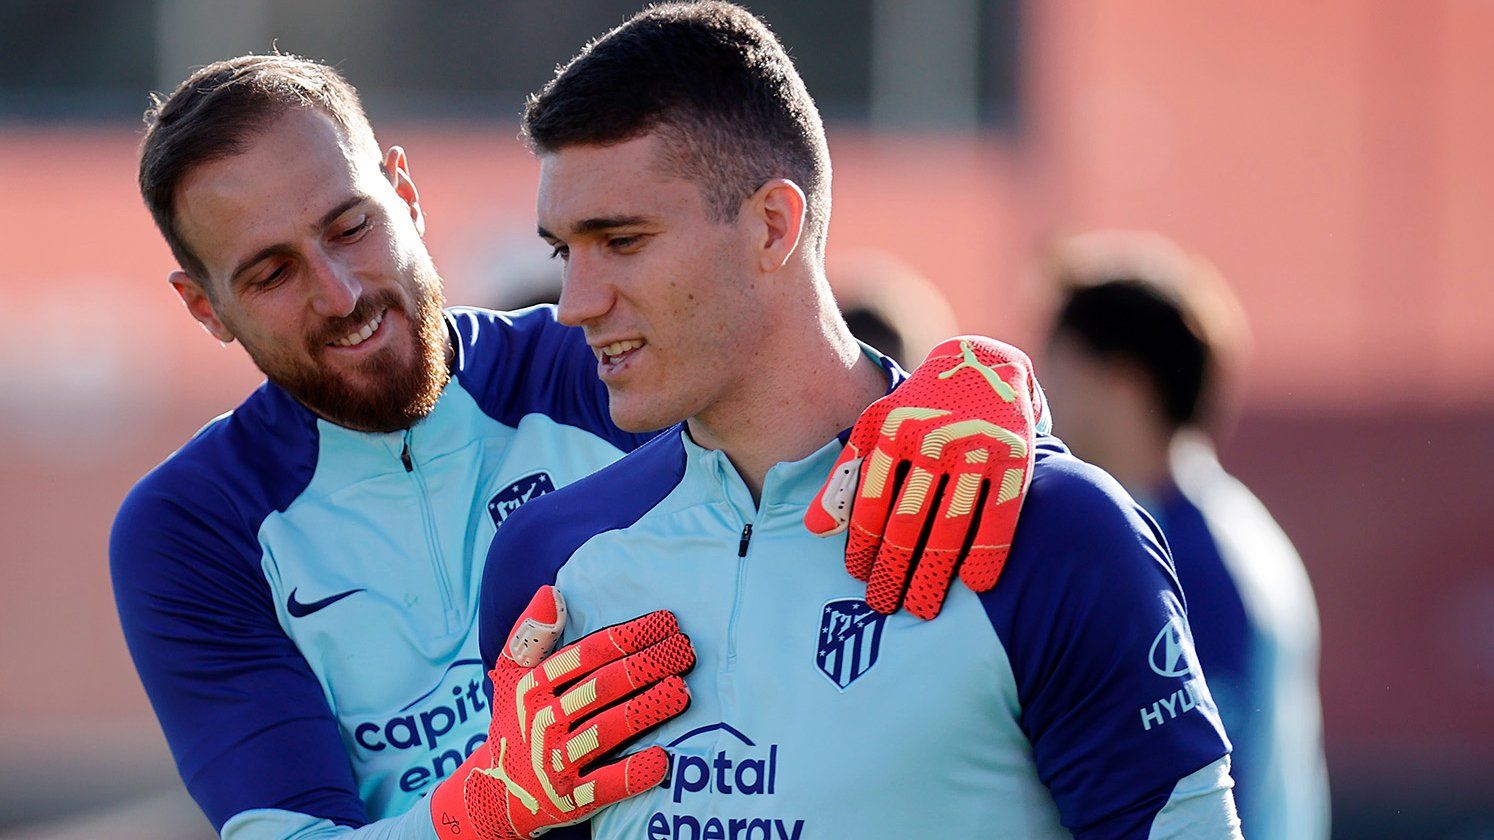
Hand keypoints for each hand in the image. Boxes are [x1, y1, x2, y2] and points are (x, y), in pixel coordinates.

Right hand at [430, 586, 693, 838]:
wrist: (495, 794)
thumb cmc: (519, 722)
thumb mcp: (513, 678)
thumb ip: (531, 634)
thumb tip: (550, 591)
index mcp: (533, 687)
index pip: (586, 655)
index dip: (629, 636)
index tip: (666, 622)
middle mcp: (543, 722)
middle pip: (602, 687)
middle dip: (647, 665)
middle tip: (686, 650)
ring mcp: (556, 763)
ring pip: (606, 731)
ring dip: (645, 710)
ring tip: (682, 690)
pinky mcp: (569, 800)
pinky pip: (604, 786)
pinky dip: (631, 774)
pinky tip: (661, 759)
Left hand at [806, 337, 1044, 619]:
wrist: (985, 360)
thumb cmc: (920, 407)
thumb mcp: (877, 427)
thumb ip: (846, 475)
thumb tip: (814, 530)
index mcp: (893, 431)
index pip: (870, 501)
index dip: (861, 544)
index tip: (856, 575)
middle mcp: (933, 439)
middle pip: (907, 522)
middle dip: (892, 570)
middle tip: (882, 606)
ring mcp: (976, 449)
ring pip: (950, 526)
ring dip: (933, 574)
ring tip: (921, 609)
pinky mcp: (1014, 458)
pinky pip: (999, 517)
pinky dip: (987, 553)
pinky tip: (975, 585)